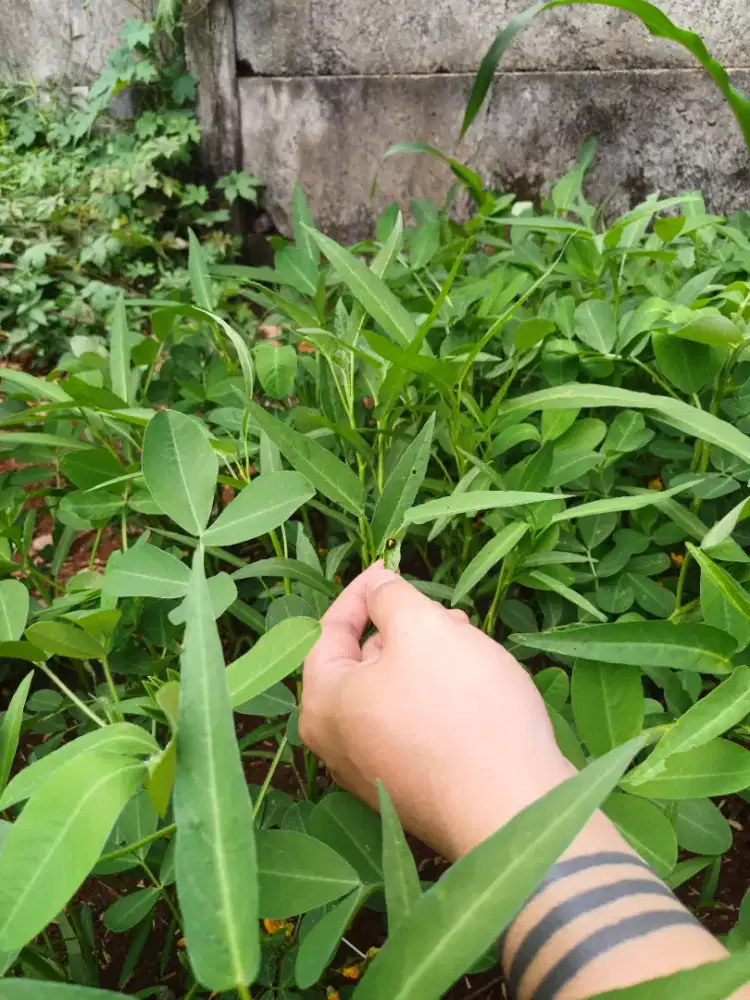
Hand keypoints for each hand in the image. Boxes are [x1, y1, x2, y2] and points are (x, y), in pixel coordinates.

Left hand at [300, 563, 574, 858]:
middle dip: (400, 628)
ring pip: (391, 694)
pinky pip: (411, 727)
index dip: (362, 593)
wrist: (513, 810)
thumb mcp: (422, 628)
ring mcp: (372, 774)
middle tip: (444, 611)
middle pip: (360, 664)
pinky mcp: (411, 791)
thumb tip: (378, 590)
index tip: (388, 567)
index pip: (328, 631)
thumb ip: (390, 598)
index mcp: (324, 703)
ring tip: (466, 643)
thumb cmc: (462, 708)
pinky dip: (434, 697)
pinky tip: (471, 687)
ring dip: (423, 660)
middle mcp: (336, 744)